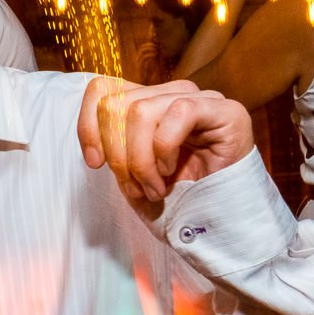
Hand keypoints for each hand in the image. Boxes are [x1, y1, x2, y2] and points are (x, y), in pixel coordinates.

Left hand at [77, 78, 253, 201]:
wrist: (219, 225)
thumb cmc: (175, 198)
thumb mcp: (130, 172)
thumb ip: (112, 145)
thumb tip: (93, 134)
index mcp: (148, 102)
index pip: (102, 89)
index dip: (88, 126)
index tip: (95, 163)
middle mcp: (171, 93)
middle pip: (115, 104)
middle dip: (117, 155)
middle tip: (135, 188)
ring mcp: (200, 98)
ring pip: (140, 112)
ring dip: (141, 161)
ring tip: (154, 188)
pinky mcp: (225, 110)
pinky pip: (179, 113)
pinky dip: (166, 150)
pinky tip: (172, 172)